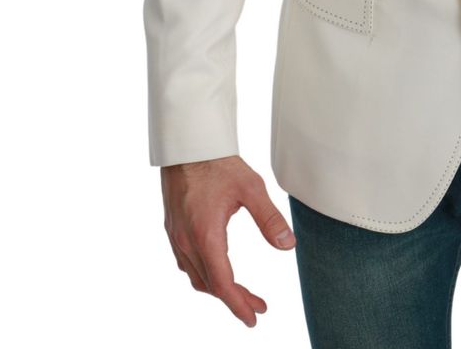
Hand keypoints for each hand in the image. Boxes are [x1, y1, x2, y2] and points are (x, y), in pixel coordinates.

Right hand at [160, 154, 295, 326]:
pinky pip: (187, 262)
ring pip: (196, 275)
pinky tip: (216, 268)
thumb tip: (287, 246)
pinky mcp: (173, 227)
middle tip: (256, 307)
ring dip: (218, 288)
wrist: (188, 145)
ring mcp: (176, 235)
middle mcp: (186, 241)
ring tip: (239, 293)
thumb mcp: (252, 188)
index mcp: (206, 235)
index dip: (239, 304)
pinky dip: (204, 273)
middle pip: (209, 284)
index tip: (255, 316)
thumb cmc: (218, 163)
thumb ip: (270, 219)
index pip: (222, 284)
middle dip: (233, 299)